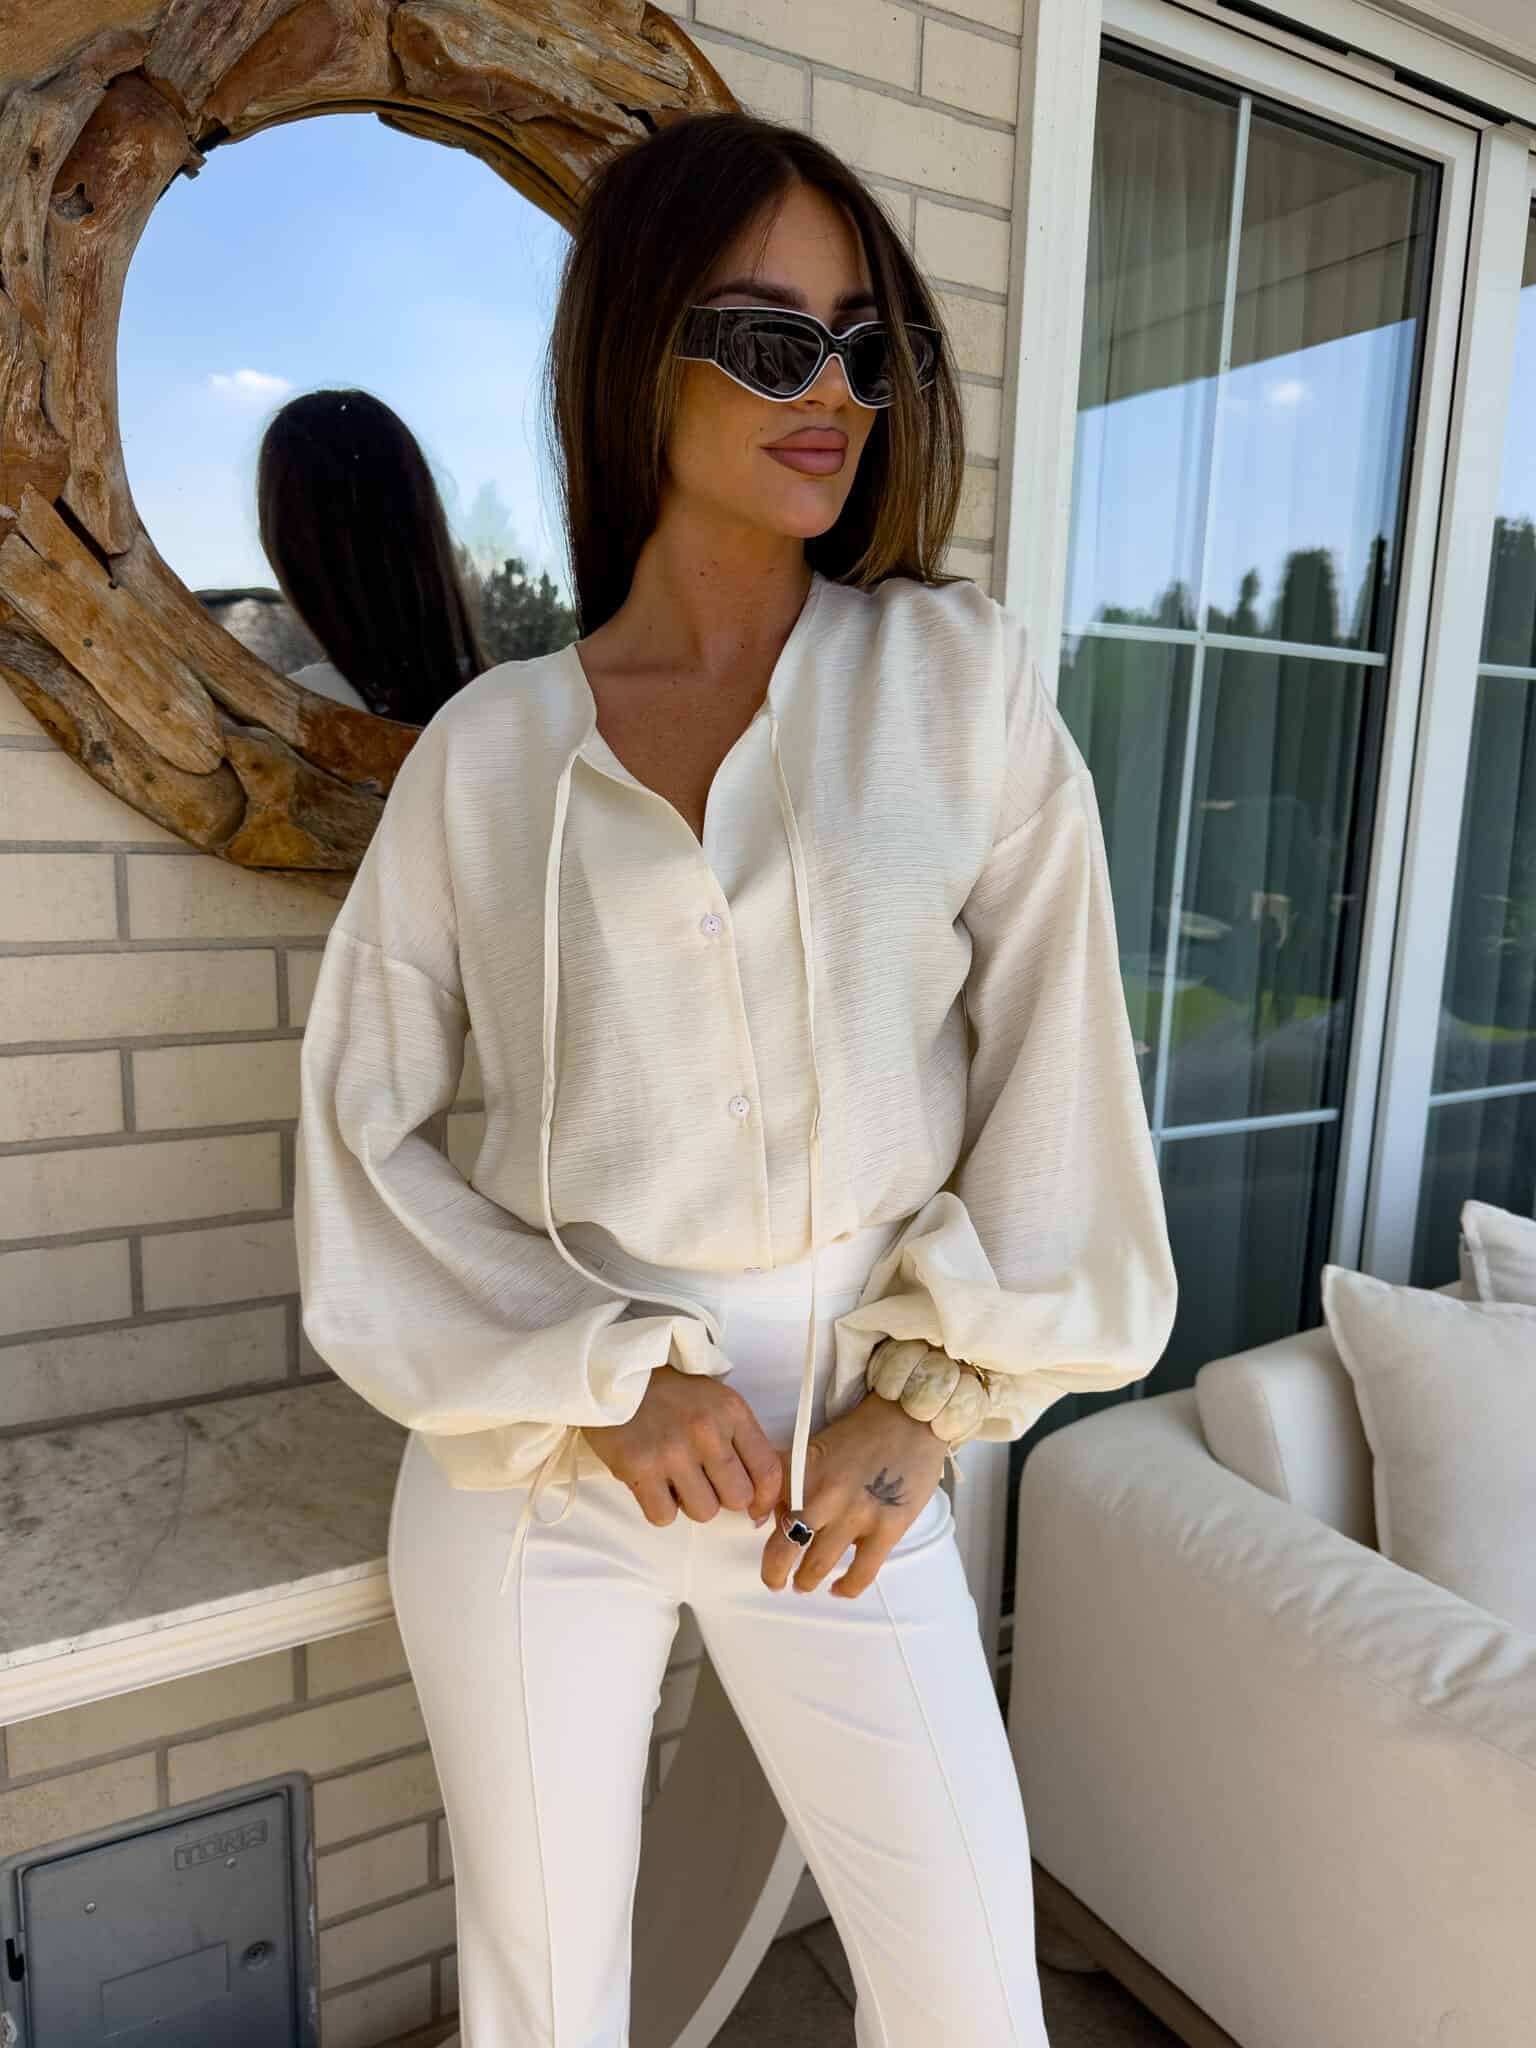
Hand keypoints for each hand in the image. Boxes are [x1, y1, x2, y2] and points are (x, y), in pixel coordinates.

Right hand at [582, 1364, 782, 1525]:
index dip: (766, 1499)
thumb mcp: (715, 1400)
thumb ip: (738, 1441)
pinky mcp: (638, 1466)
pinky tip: (653, 1484)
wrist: (613, 1371)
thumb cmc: (669, 1391)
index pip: (768, 1470)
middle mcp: (706, 1430)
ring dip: (690, 1503)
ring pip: (704, 1512)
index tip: (755, 1510)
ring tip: (675, 1479)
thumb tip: (756, 1501)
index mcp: (731, 1411)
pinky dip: (659, 1508)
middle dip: (722, 1497)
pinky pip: (664, 1516)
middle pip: (737, 1498)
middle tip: (703, 1482)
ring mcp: (672, 1450)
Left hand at [758, 1390, 947, 1599]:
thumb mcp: (815, 1445)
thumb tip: (772, 1515)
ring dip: (807, 1580)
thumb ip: (791, 1478)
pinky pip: (861, 1572)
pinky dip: (847, 1587)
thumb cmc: (863, 1431)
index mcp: (801, 1470)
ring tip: (805, 1583)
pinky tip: (839, 1589)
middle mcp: (823, 1494)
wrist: (911, 1418)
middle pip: (784, 1548)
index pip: (765, 1508)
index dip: (759, 1526)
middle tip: (776, 1579)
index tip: (761, 1534)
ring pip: (818, 1565)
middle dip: (775, 1572)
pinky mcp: (887, 1527)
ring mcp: (855, 1514)